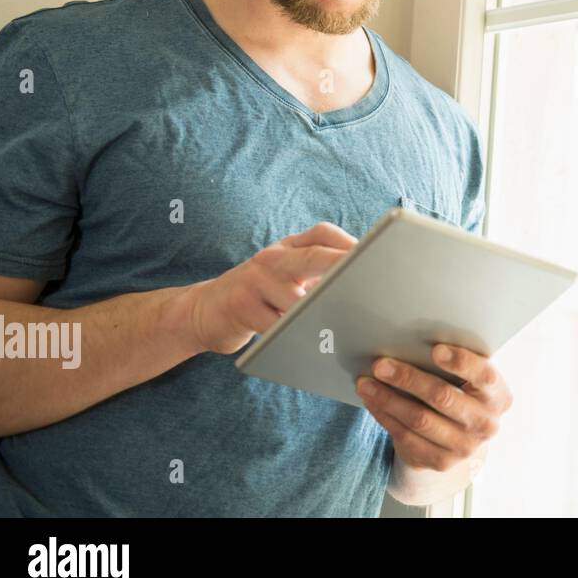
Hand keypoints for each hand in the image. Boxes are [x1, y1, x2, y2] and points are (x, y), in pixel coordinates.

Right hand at [180, 222, 356, 353]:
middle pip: (313, 256)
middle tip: (367, 281)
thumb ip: (318, 274)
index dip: (349, 243)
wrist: (203, 310)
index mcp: (289, 248)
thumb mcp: (286, 276)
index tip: (374, 256)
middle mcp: (272, 257)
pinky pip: (276, 325)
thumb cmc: (260, 295)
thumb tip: (367, 285)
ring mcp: (254, 279)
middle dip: (342, 267)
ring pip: (297, 299)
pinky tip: (305, 343)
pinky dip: (293, 336)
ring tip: (337, 328)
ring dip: (318, 315)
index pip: (323, 234)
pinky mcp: (239, 305)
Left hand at [356, 344, 512, 498]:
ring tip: (366, 383)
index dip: (461, 362)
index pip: (484, 376)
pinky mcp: (440, 462)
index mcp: (499, 397)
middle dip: (408, 378)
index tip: (435, 349)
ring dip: (387, 399)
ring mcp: (463, 448)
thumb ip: (456, 363)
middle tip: (380, 364)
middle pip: (443, 397)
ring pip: (419, 420)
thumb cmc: (462, 391)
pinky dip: (385, 416)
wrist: (462, 436)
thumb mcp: (470, 378)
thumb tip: (413, 341)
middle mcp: (486, 425)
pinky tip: (372, 401)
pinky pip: (406, 437)